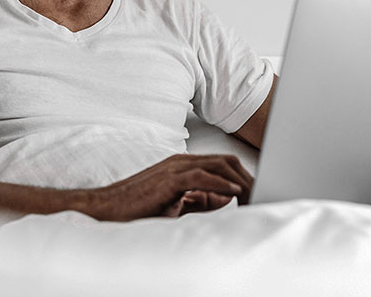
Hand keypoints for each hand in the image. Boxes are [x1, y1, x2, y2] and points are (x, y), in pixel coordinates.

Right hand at [86, 153, 252, 220]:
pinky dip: (222, 184)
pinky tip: (235, 194)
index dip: (244, 177)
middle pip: (226, 161)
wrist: (107, 208)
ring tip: (256, 195)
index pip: (223, 164)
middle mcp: (182, 162)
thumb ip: (201, 200)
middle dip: (248, 178)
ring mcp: (175, 168)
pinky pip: (202, 177)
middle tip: (263, 194)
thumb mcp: (176, 205)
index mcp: (184, 165)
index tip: (259, 192)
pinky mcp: (169, 179)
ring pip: (219, 166)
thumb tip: (227, 198)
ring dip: (241, 181)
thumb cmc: (138, 208)